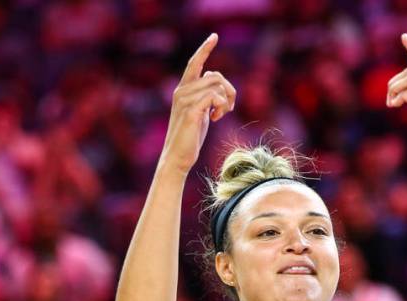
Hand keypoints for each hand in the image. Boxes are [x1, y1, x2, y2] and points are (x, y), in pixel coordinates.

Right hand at [160, 34, 236, 175]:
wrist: (177, 157)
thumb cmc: (190, 137)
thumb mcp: (200, 113)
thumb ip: (205, 97)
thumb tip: (216, 83)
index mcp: (182, 90)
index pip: (194, 63)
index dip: (205, 49)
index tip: (214, 36)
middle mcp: (182, 91)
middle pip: (215, 75)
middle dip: (229, 90)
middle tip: (228, 108)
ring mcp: (185, 100)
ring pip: (217, 85)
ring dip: (226, 100)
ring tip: (219, 115)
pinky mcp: (191, 111)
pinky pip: (215, 97)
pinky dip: (222, 107)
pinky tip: (215, 118)